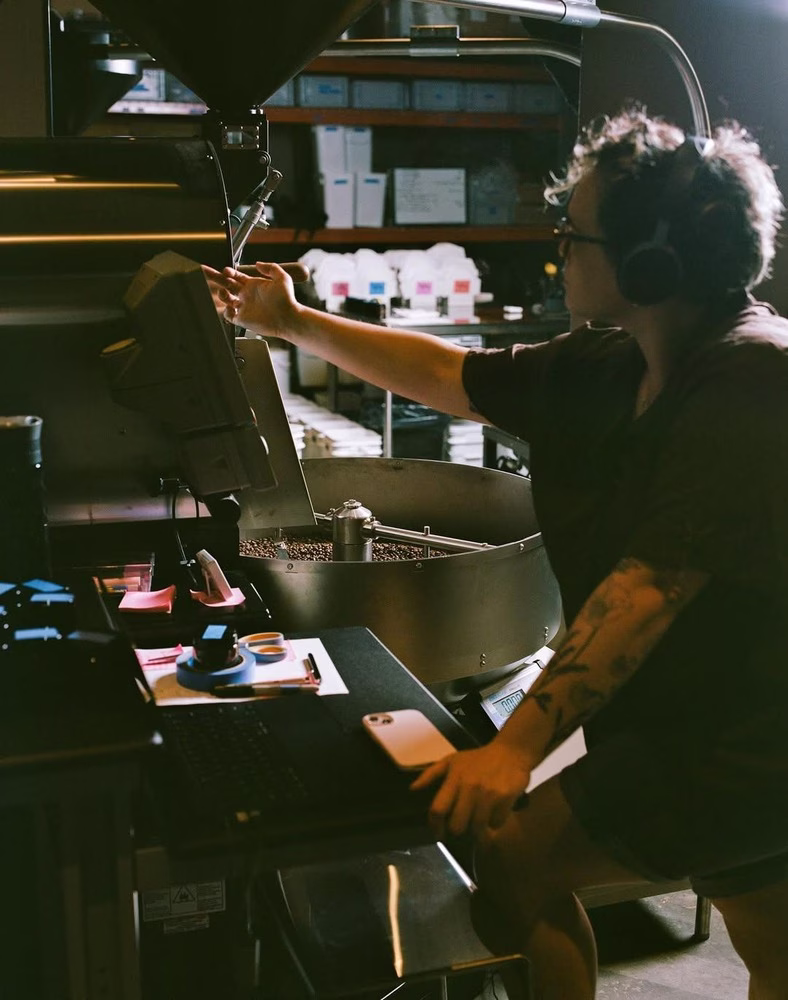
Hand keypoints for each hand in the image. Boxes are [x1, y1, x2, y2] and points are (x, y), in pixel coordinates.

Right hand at [201, 261, 300, 338]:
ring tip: (223, 292)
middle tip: (204, 271)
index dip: (228, 272)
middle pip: (226, 284)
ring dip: (221, 294)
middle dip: (214, 277)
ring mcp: (244, 307)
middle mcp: (247, 295)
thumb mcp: (282, 278)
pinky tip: (231, 307)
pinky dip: (226, 311)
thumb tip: (258, 263)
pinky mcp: (243, 319)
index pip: (235, 276)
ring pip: (225, 299)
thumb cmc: (287, 300)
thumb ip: (270, 268)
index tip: (225, 270)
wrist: (288, 319)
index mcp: (253, 285)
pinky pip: (228, 315)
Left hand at [410, 742, 533, 839]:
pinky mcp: (505, 798)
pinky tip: (494, 812)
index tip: (438, 833)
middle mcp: (470, 787)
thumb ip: (431, 774)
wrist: (511, 752)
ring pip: (477, 828)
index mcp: (454, 778)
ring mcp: (488, 794)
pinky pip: (496, 823)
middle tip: (462, 825)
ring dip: (477, 829)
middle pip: (457, 825)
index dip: (435, 826)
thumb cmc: (478, 759)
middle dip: (458, 829)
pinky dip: (494, 822)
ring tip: (478, 821)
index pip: (438, 809)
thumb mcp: (452, 761)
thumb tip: (413, 789)